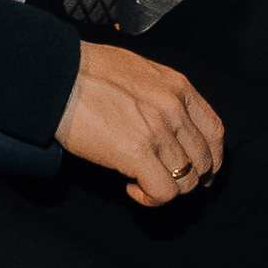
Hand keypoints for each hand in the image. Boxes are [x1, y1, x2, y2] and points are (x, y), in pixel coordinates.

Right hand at [55, 41, 226, 205]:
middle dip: (189, 178)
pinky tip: (132, 189)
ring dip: (166, 188)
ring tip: (142, 183)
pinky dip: (151, 198)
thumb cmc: (83, 70)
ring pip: (185, 180)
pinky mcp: (137, 153)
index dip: (211, 157)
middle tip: (167, 182)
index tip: (201, 169)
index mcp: (177, 87)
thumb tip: (162, 120)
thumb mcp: (136, 71)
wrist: (53, 75)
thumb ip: (159, 94)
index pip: (214, 131)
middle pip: (202, 160)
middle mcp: (174, 109)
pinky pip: (163, 191)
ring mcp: (158, 131)